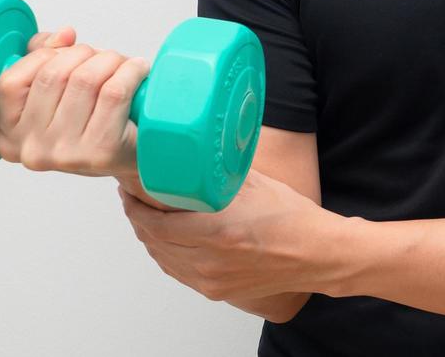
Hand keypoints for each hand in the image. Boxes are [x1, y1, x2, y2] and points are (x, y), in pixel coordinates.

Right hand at [0, 25, 150, 178]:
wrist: (130, 156)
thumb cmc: (90, 119)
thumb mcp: (56, 91)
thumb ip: (45, 55)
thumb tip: (65, 35)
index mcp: (10, 135)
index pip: (9, 82)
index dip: (42, 55)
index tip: (66, 50)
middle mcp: (32, 149)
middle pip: (53, 74)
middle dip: (83, 53)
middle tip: (102, 57)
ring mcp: (65, 154)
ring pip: (85, 79)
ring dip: (109, 59)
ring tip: (121, 63)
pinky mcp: (100, 151)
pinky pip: (114, 92)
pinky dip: (130, 71)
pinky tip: (137, 70)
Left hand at [118, 168, 344, 301]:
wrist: (316, 253)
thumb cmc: (291, 217)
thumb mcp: (252, 183)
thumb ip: (219, 173)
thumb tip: (196, 154)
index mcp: (217, 230)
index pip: (155, 223)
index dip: (135, 206)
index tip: (128, 190)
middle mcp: (209, 259)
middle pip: (153, 241)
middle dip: (137, 218)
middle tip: (132, 198)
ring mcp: (211, 279)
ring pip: (163, 259)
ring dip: (149, 237)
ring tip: (145, 216)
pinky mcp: (216, 291)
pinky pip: (178, 272)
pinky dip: (166, 255)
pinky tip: (166, 240)